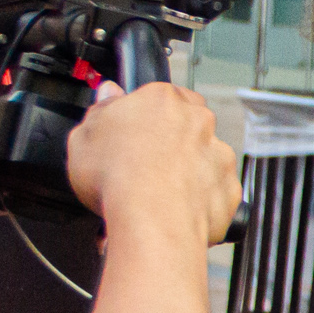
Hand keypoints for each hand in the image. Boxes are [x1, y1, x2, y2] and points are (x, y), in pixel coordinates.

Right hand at [64, 81, 237, 244]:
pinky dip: (202, 201)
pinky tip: (177, 210)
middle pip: (188, 125)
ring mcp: (219, 154)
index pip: (163, 96)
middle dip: (172, 142)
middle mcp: (198, 122)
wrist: (151, 219)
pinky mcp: (229, 188)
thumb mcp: (84, 137)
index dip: (149, 117)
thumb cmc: (116, 176)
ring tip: (160, 194)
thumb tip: (108, 94)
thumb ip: (101, 109)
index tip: (137, 133)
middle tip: (146, 166)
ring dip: (189, 172)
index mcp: (163, 99)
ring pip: (205, 159)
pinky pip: (216, 192)